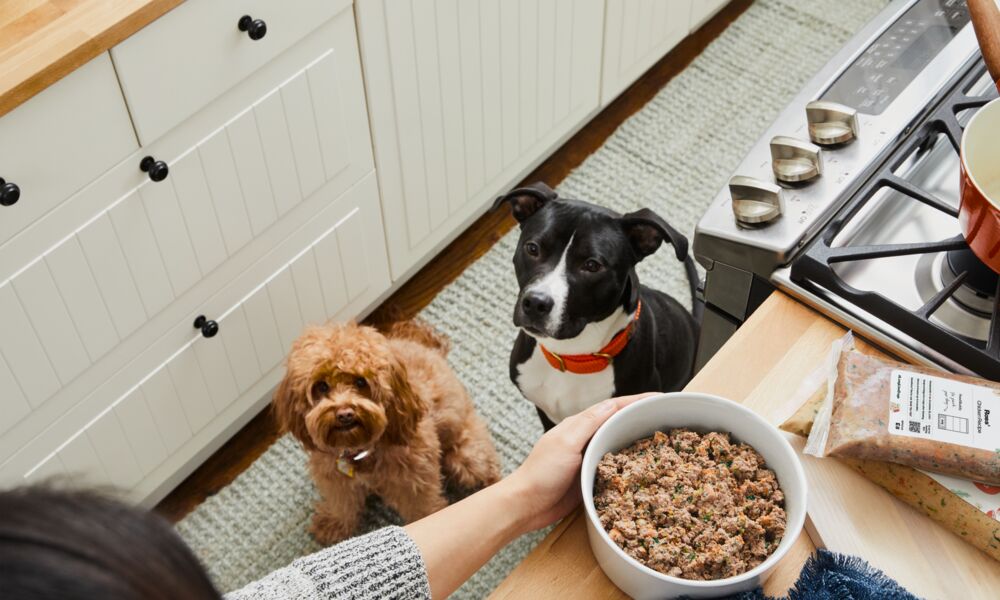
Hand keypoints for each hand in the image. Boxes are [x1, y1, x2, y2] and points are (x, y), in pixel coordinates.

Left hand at [504, 394, 653, 533]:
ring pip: (619, 445)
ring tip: (664, 441)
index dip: (637, 401)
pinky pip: (616, 467)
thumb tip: (613, 404)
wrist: (527, 505)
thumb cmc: (542, 472)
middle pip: (619, 423)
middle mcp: (586, 439)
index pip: (613, 407)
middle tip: (668, 418)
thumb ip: (588, 423)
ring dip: (639, 441)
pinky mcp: (591, 478)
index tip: (660, 397)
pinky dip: (631, 465)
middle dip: (642, 418)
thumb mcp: (566, 443)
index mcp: (579, 425)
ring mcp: (589, 459)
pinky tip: (646, 470)